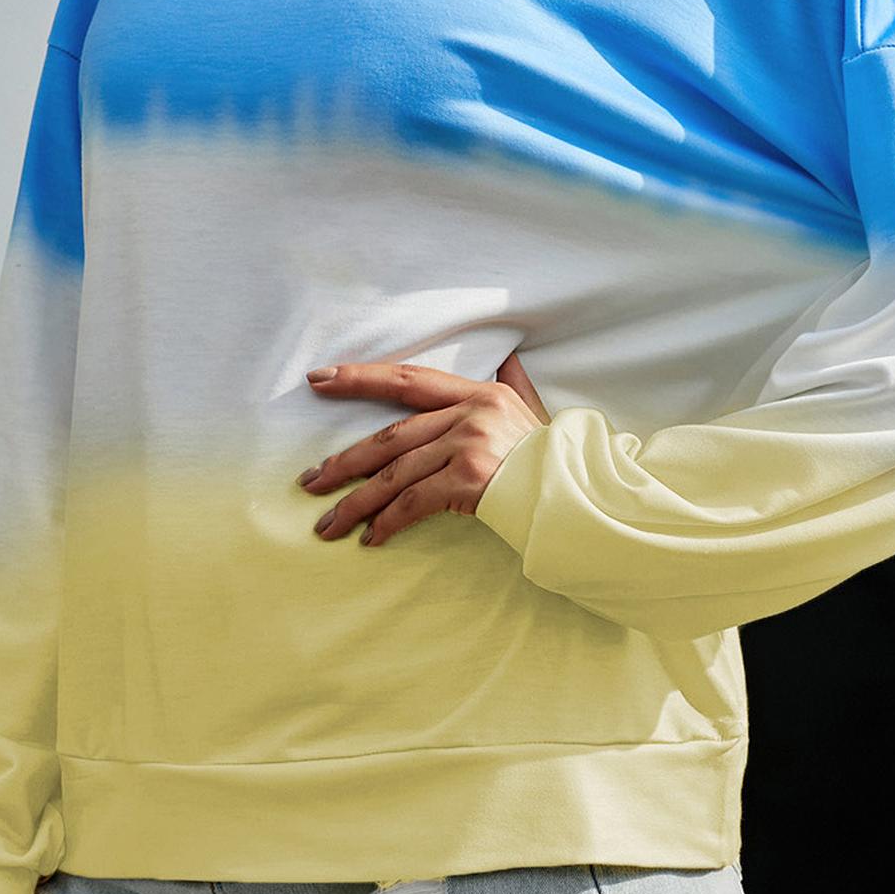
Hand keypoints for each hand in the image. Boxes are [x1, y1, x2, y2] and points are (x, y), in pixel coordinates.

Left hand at [298, 348, 549, 545]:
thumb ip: (515, 384)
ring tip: (328, 524)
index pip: (408, 380)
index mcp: (480, 393)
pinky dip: (387, 522)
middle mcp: (471, 412)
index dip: (361, 378)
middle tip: (310, 481)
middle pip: (390, 435)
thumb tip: (507, 355)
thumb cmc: (558, 458)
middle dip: (344, 461)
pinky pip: (413, 502)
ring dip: (356, 502)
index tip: (319, 380)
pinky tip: (370, 539)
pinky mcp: (469, 478)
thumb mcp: (535, 411)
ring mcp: (469, 444)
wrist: (584, 492)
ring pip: (394, 473)